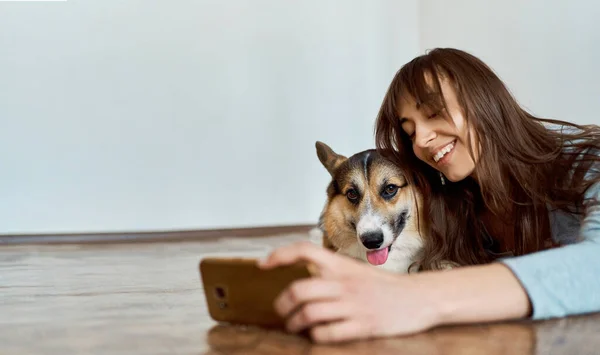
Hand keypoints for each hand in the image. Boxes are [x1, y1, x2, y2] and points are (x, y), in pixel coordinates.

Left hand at [258, 241, 441, 343]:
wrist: (420, 298)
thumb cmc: (384, 286)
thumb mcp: (356, 270)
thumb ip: (331, 273)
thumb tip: (301, 281)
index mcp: (342, 265)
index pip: (304, 251)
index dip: (279, 255)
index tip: (263, 265)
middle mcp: (344, 283)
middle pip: (299, 289)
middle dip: (282, 303)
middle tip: (281, 309)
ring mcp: (353, 305)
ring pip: (309, 313)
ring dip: (294, 323)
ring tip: (293, 325)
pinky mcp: (362, 325)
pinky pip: (327, 333)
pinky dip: (315, 336)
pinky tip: (316, 334)